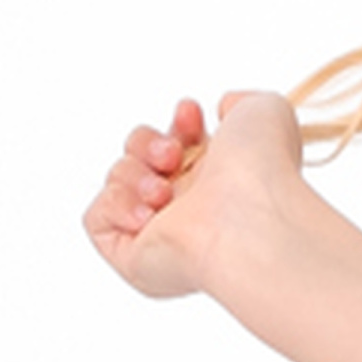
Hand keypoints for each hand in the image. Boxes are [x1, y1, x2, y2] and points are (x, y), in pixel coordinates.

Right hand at [84, 92, 304, 300]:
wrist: (249, 218)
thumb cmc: (264, 170)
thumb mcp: (265, 111)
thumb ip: (242, 103)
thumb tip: (224, 107)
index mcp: (220, 179)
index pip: (180, 144)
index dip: (178, 124)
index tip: (191, 113)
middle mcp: (191, 208)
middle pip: (139, 155)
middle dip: (148, 143)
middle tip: (173, 155)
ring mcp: (163, 235)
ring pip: (117, 180)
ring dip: (135, 173)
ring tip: (165, 192)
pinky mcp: (134, 259)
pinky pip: (97, 217)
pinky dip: (116, 204)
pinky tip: (150, 214)